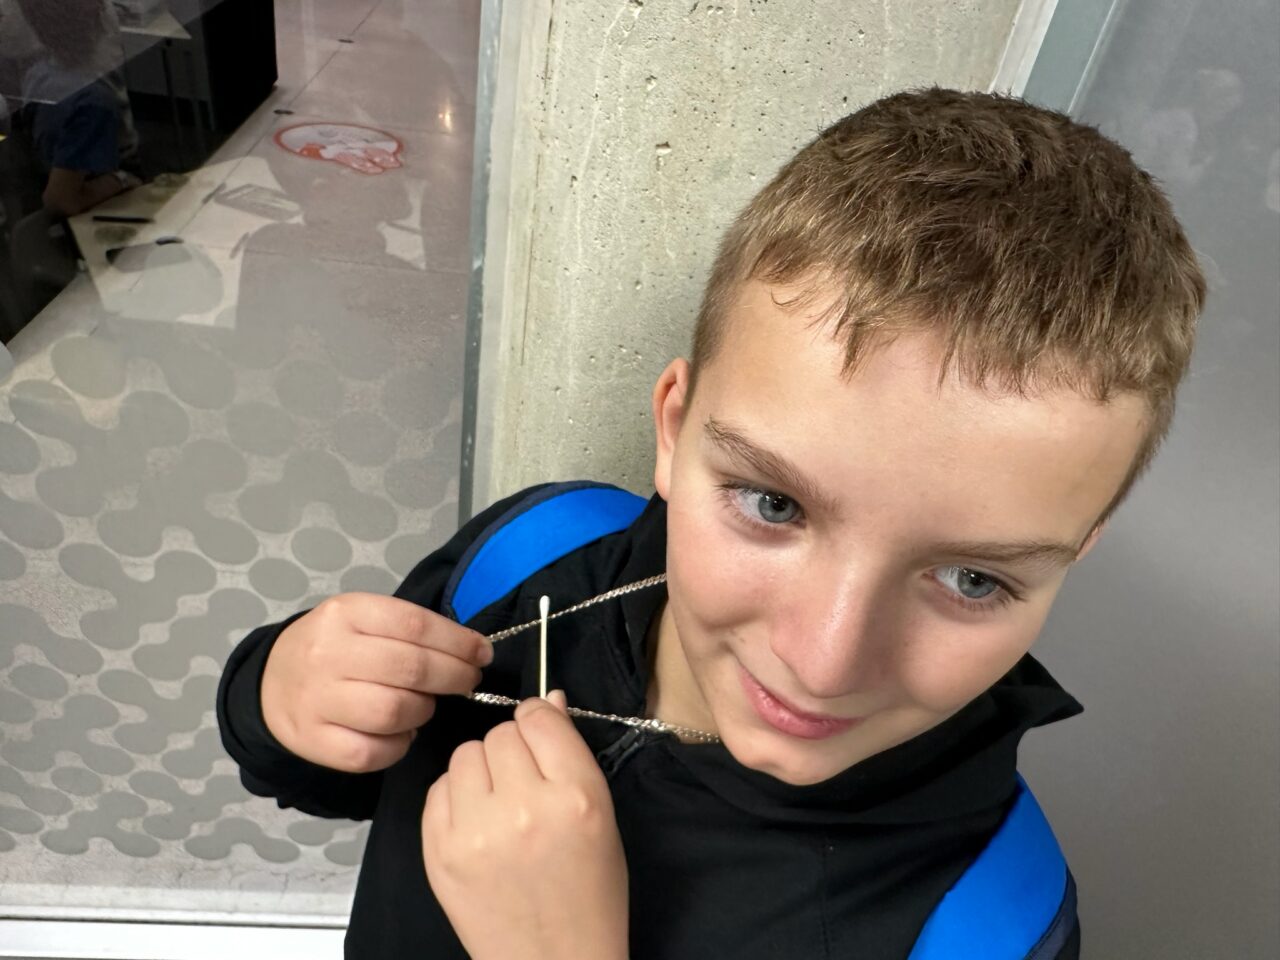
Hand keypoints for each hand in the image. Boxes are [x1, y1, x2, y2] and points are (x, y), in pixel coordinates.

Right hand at [261, 593, 491, 771]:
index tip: (482, 654)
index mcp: (346, 613)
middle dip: (454, 677)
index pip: (415, 625)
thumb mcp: (363, 619)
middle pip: (411, 669)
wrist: (270, 682)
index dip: (458, 642)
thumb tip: (470, 651)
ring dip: (424, 710)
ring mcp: (317, 700)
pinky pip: (372, 752)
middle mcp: (328, 654)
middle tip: (468, 681)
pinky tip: (401, 732)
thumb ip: (409, 630)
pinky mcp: (314, 741)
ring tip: (424, 705)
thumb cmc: (334, 647)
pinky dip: (399, 745)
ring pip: (394, 712)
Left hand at [422, 693, 628, 959]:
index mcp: (575, 797)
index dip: (539, 722)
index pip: (539, 719)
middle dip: (511, 751)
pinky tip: (476, 823)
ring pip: (464, 755)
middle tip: (523, 782)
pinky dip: (455, 797)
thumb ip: (572, 756)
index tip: (540, 737)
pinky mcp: (439, 853)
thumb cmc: (589, 892)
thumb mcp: (602, 818)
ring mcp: (475, 832)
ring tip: (498, 804)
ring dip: (481, 770)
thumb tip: (547, 701)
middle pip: (499, 735)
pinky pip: (438, 789)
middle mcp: (523, 808)